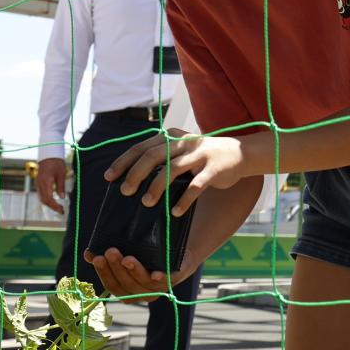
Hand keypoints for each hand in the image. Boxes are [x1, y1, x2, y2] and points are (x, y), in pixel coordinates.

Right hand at [33, 157, 69, 212]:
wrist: (49, 154)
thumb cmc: (56, 163)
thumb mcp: (61, 174)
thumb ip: (61, 186)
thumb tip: (62, 198)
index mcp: (46, 182)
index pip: (49, 198)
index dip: (55, 206)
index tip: (62, 210)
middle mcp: (40, 184)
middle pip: (44, 200)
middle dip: (52, 207)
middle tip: (61, 211)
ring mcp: (38, 183)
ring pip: (41, 198)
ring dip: (49, 204)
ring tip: (58, 207)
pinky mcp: (38, 182)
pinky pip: (41, 193)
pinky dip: (46, 199)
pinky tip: (53, 200)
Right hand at [82, 245, 197, 300]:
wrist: (178, 252)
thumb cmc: (147, 255)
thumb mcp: (127, 254)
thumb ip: (108, 257)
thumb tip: (87, 254)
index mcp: (128, 291)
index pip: (112, 286)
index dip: (104, 273)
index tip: (97, 257)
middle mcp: (142, 294)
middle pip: (126, 285)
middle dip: (117, 268)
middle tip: (110, 251)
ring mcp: (158, 289)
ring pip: (143, 284)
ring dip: (134, 271)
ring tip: (127, 258)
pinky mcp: (174, 280)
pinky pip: (166, 281)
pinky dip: (160, 278)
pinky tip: (156, 274)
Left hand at [105, 133, 246, 216]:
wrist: (240, 153)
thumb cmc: (203, 157)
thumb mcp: (181, 151)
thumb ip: (161, 159)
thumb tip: (130, 179)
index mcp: (171, 137)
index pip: (142, 147)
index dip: (123, 162)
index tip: (109, 177)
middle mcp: (184, 143)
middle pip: (154, 156)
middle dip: (136, 174)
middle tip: (125, 192)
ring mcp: (200, 155)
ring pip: (173, 169)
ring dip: (157, 187)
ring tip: (146, 203)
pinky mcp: (215, 169)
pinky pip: (196, 185)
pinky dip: (184, 199)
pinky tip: (175, 212)